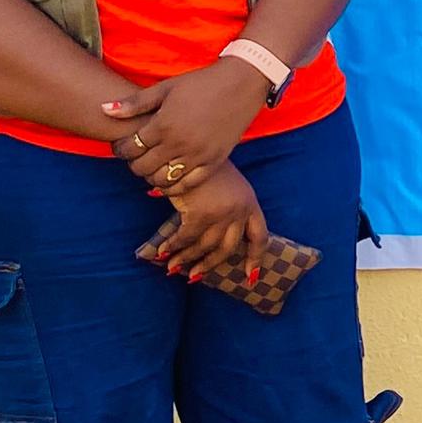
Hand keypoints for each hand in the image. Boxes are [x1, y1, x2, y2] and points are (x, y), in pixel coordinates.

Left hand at [105, 58, 270, 192]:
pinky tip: (169, 179)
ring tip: (151, 167)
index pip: (130, 148)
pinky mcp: (215, 161)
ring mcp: (198, 155)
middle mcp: (179, 144)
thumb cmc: (201, 83)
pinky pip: (189, 184)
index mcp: (163, 124)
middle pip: (142, 167)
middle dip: (133, 164)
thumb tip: (104, 109)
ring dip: (151, 177)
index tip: (122, 146)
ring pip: (163, 180)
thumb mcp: (165, 88)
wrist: (241, 84)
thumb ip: (134, 103)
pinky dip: (174, 187)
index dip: (120, 149)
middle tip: (135, 157)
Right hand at [152, 160, 269, 286]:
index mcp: (251, 202)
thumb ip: (225, 209)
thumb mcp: (224, 186)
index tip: (250, 277)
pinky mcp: (202, 213)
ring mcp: (223, 212)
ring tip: (172, 266)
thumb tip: (212, 236)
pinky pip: (186, 237)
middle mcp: (241, 209)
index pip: (259, 237)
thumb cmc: (202, 163)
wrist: (189, 145)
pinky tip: (162, 250)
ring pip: (205, 246)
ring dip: (187, 258)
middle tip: (195, 275)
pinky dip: (173, 246)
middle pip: (229, 247)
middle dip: (211, 264)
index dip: (255, 258)